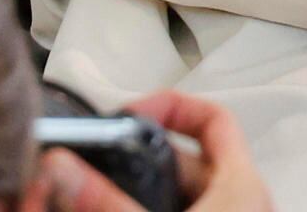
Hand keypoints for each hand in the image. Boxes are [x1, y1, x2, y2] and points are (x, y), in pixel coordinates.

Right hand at [23, 91, 272, 211]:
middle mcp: (236, 205)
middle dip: (133, 165)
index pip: (214, 120)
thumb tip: (64, 170)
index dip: (173, 105)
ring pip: (172, 200)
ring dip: (130, 197)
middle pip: (181, 165)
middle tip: (94, 169)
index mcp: (241, 186)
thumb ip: (107, 203)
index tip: (131, 112)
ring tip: (92, 198)